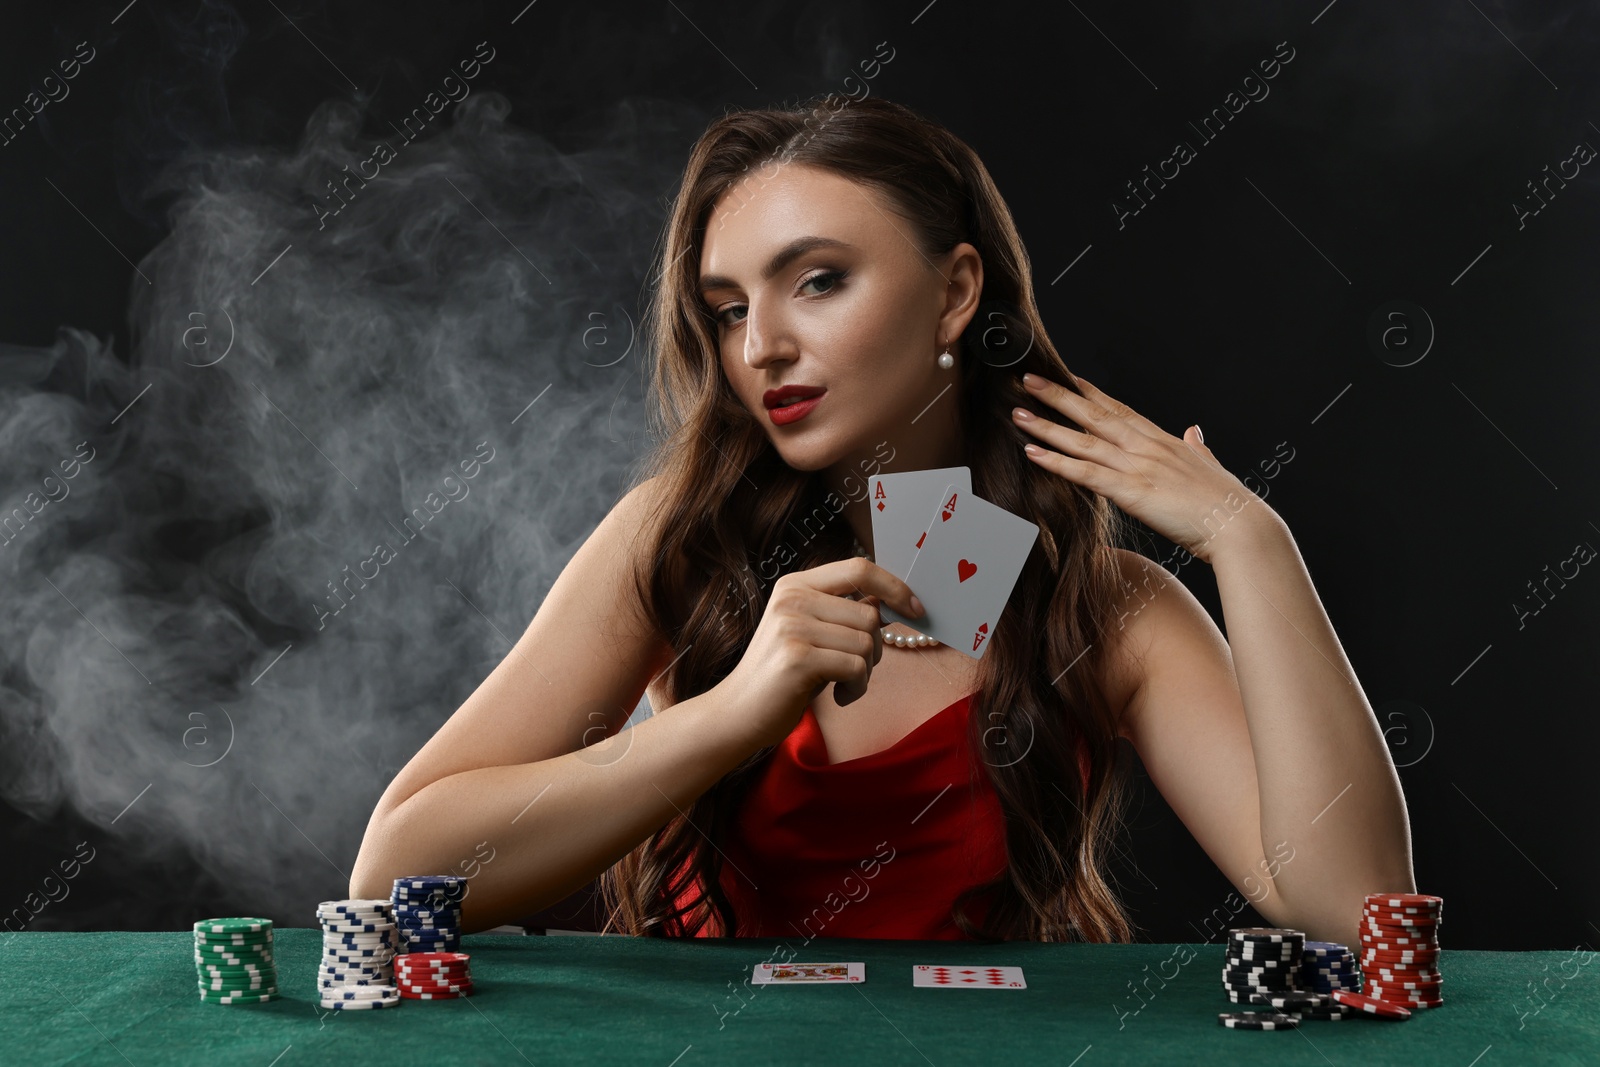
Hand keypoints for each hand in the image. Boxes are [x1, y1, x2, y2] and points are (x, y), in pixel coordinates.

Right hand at [718, 556, 925, 751]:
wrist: (737, 713)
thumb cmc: (782, 675)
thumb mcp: (810, 632)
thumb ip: (842, 612)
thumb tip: (890, 599)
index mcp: (796, 585)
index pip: (859, 567)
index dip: (895, 586)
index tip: (916, 609)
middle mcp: (792, 599)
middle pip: (870, 613)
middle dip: (876, 647)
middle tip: (854, 669)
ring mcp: (792, 626)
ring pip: (867, 642)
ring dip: (865, 672)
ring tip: (841, 684)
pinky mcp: (798, 658)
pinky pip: (857, 668)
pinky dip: (856, 688)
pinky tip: (836, 695)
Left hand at [1012, 372, 1280, 563]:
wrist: (1240, 526)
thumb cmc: (1227, 504)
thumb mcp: (1210, 467)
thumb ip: (1198, 449)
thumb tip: (1194, 432)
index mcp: (1163, 441)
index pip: (1119, 410)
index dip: (1091, 393)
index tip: (1067, 377)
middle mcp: (1146, 447)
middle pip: (1094, 415)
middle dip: (1058, 396)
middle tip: (1028, 379)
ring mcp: (1137, 466)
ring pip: (1082, 440)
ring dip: (1047, 425)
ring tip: (1019, 411)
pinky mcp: (1131, 491)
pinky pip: (1085, 473)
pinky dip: (1056, 461)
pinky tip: (1033, 452)